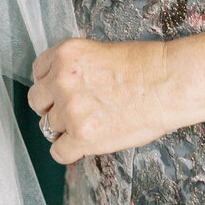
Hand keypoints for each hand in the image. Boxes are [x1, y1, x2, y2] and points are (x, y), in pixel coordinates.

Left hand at [27, 36, 176, 163]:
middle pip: (37, 101)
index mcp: (64, 54)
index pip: (38, 73)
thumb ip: (73, 68)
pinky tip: (80, 146)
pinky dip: (67, 152)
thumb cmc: (143, 66)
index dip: (50, 85)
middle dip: (51, 107)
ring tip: (87, 126)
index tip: (59, 92)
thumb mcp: (96, 52)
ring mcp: (70, 109)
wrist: (167, 83)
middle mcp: (61, 80)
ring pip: (47, 127)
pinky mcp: (82, 136)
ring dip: (64, 129)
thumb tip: (60, 87)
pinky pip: (58, 152)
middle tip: (71, 112)